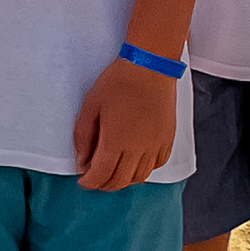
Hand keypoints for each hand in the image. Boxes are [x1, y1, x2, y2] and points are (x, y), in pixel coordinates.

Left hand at [72, 57, 177, 191]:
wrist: (150, 66)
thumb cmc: (120, 81)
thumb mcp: (91, 106)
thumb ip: (83, 137)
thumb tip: (82, 160)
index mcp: (116, 142)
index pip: (101, 176)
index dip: (89, 182)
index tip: (83, 179)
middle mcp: (138, 149)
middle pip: (120, 181)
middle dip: (104, 184)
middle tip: (95, 178)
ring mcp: (155, 145)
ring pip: (140, 177)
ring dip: (124, 179)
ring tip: (114, 170)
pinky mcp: (167, 138)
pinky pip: (157, 165)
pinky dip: (144, 169)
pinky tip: (135, 161)